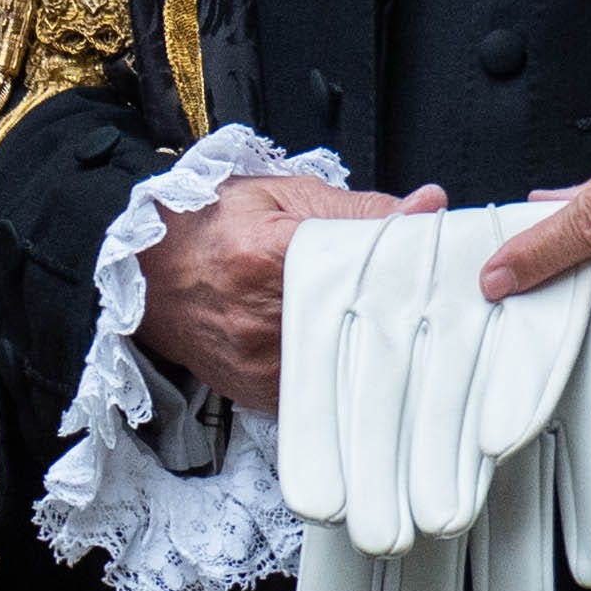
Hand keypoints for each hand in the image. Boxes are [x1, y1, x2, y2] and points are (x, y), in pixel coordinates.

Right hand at [133, 178, 439, 411]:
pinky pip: (325, 390)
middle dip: (405, 316)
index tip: (446, 272)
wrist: (144, 277)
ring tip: (404, 332)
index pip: (365, 269)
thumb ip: (357, 208)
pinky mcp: (260, 393)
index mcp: (265, 256)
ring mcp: (258, 363)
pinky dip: (347, 375)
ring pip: (350, 365)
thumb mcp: (280, 196)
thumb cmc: (210, 227)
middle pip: (364, 324)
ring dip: (382, 351)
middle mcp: (259, 318)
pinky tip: (360, 357)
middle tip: (437, 308)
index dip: (411, 271)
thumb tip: (428, 208)